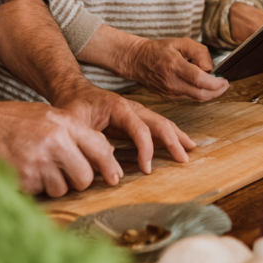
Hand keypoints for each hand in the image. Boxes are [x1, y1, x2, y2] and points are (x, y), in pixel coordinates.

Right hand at [0, 99, 125, 197]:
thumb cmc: (12, 120)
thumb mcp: (49, 115)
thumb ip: (74, 132)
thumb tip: (103, 153)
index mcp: (65, 124)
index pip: (100, 148)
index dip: (110, 166)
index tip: (114, 176)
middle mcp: (55, 143)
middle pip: (85, 177)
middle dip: (79, 180)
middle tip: (67, 173)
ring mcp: (38, 163)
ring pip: (63, 188)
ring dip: (55, 184)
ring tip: (39, 167)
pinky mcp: (23, 180)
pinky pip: (41, 192)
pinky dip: (36, 186)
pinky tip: (24, 170)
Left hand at [54, 83, 196, 174]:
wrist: (72, 90)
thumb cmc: (73, 106)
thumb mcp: (76, 126)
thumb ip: (92, 147)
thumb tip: (113, 173)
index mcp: (118, 107)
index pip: (139, 129)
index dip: (145, 149)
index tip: (147, 168)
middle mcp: (132, 107)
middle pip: (158, 122)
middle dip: (172, 140)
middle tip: (183, 159)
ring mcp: (135, 111)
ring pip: (161, 122)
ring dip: (176, 136)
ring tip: (190, 149)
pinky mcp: (135, 117)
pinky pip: (155, 126)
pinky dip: (169, 134)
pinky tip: (178, 143)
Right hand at [122, 37, 228, 101]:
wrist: (137, 61)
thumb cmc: (159, 50)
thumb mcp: (180, 42)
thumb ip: (199, 51)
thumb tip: (209, 67)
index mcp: (175, 66)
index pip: (199, 79)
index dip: (215, 83)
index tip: (224, 79)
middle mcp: (172, 82)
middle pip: (200, 94)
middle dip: (217, 91)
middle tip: (224, 84)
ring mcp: (170, 92)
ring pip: (196, 99)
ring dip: (210, 93)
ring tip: (216, 84)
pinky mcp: (169, 97)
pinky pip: (189, 98)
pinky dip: (200, 94)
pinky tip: (203, 86)